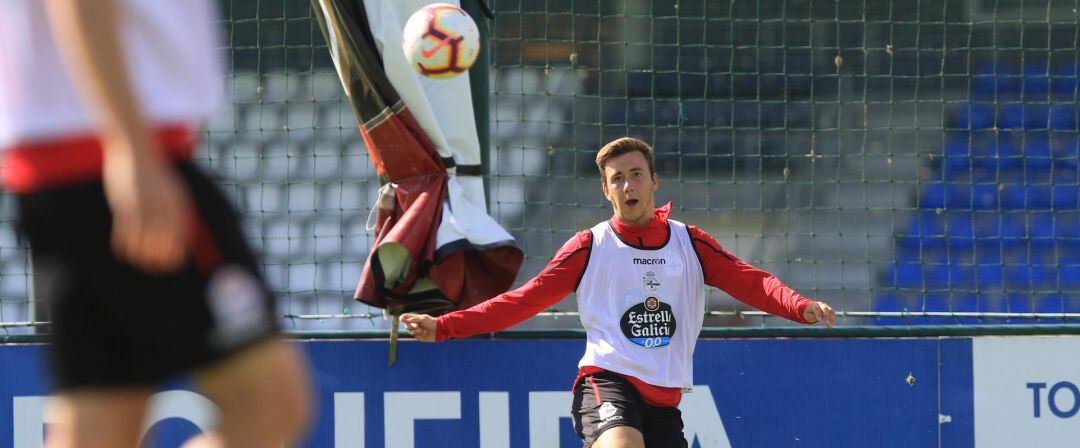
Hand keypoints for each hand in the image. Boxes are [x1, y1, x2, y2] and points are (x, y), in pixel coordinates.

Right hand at [103, 143, 189, 272]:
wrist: (135, 149)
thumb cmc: (153, 174)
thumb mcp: (171, 192)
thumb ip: (175, 212)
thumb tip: (178, 233)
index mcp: (179, 205)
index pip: (181, 239)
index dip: (175, 256)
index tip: (170, 266)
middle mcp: (164, 208)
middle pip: (163, 245)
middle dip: (158, 261)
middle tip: (152, 267)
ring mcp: (144, 207)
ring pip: (143, 243)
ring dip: (140, 256)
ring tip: (137, 260)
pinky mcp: (125, 204)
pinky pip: (124, 234)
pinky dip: (124, 246)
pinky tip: (122, 249)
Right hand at [400, 313, 436, 341]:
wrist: (439, 329)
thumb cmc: (431, 322)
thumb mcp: (421, 319)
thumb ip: (412, 320)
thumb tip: (401, 319)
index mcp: (415, 318)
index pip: (406, 317)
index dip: (402, 318)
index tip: (401, 319)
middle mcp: (415, 324)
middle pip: (406, 326)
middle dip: (411, 326)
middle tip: (417, 326)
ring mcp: (417, 331)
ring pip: (410, 332)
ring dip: (416, 331)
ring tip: (422, 330)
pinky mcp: (419, 336)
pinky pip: (415, 336)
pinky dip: (419, 334)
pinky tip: (425, 333)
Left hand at [803, 301, 835, 327]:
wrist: (812, 308)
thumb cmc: (809, 313)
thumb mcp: (808, 315)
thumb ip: (813, 316)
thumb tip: (820, 319)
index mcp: (814, 305)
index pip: (817, 308)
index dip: (818, 314)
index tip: (819, 320)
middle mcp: (821, 304)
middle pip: (825, 309)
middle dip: (826, 316)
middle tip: (827, 323)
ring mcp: (826, 306)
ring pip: (830, 311)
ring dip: (831, 319)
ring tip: (830, 326)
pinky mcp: (829, 309)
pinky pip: (833, 314)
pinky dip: (833, 320)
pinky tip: (831, 325)